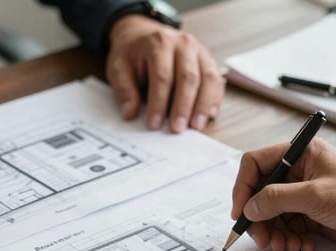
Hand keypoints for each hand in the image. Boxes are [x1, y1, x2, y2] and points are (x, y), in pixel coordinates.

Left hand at [106, 15, 224, 132]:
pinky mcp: (208, 61)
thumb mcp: (118, 68)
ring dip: (203, 105)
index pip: (162, 76)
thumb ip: (124, 90)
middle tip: (178, 128)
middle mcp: (183, 43)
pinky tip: (209, 115)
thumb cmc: (132, 54)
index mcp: (159, 42)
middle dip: (183, 106)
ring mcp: (199, 51)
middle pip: (188, 77)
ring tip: (196, 126)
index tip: (154, 123)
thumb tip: (130, 113)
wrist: (143, 36)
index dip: (158, 102)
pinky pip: (217, 81)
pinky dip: (214, 99)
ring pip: (208, 79)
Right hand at [232, 138, 335, 250]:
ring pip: (272, 215)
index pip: (255, 164)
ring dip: (275, 234)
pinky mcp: (312, 215)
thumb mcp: (316, 196)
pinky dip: (290, 240)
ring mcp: (305, 195)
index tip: (241, 212)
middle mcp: (299, 172)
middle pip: (260, 194)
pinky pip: (287, 228)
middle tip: (263, 239)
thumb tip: (249, 206)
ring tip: (286, 247)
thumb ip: (277, 199)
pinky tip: (303, 246)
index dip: (243, 188)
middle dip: (259, 219)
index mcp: (299, 154)